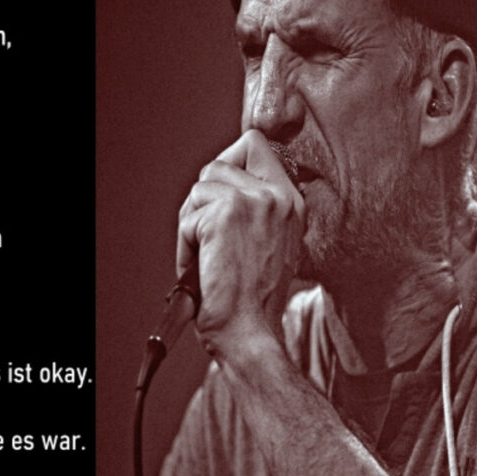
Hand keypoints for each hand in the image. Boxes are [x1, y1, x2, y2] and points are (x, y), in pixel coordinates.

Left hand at [178, 129, 303, 360]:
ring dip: (192, 226)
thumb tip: (221, 182)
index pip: (256, 144)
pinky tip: (202, 268)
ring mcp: (253, 202)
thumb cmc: (255, 301)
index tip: (218, 192)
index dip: (228, 160)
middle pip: (217, 164)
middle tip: (208, 239)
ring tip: (208, 259)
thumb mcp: (271, 245)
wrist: (251, 332)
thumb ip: (257, 211)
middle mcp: (278, 195)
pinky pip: (188, 219)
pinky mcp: (226, 214)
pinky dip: (185, 246)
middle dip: (203, 201)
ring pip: (198, 189)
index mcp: (291, 202)